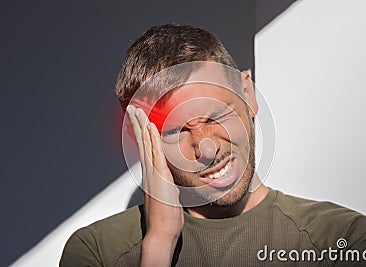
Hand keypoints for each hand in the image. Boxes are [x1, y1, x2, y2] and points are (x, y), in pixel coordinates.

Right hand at [127, 105, 183, 265]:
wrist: (161, 232)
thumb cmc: (165, 217)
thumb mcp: (167, 196)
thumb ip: (167, 185)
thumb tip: (170, 180)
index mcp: (150, 175)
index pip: (145, 149)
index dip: (142, 133)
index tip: (140, 121)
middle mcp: (148, 172)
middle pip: (141, 143)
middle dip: (136, 124)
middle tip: (132, 110)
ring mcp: (152, 173)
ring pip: (145, 144)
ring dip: (141, 126)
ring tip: (137, 112)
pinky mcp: (159, 176)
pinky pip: (155, 153)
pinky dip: (152, 139)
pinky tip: (150, 127)